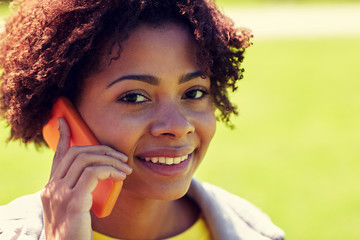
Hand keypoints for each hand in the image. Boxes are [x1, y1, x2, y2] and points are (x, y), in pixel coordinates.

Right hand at [41, 117, 131, 239]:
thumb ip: (79, 192)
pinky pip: (93, 173)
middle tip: (121, 156)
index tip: (64, 121)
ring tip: (126, 168)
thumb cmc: (76, 233)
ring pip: (85, 159)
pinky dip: (110, 170)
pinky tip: (121, 176)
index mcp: (51, 189)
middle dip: (101, 149)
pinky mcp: (72, 202)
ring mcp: (59, 194)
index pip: (57, 156)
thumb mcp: (75, 209)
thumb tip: (99, 176)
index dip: (61, 136)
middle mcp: (51, 188)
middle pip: (75, 153)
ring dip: (110, 160)